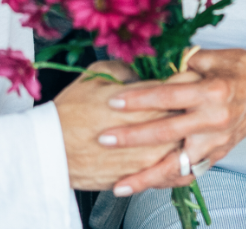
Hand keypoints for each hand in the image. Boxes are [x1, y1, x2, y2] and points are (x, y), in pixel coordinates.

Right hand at [54, 61, 182, 190]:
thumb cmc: (70, 111)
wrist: (51, 150)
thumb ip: (126, 70)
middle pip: (191, 113)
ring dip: (189, 133)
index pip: (184, 83)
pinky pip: (173, 170)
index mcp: (146, 100)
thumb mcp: (96, 75)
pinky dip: (177, 160)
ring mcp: (152, 155)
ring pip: (187, 143)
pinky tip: (173, 151)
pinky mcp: (144, 174)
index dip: (189, 74)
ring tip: (186, 124)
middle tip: (193, 95)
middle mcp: (154, 128)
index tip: (188, 71)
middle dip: (194, 103)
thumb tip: (142, 73)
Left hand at [99, 49, 245, 195]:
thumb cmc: (242, 69)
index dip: (139, 100)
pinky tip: (145, 185)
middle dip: (132, 138)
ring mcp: (216, 142)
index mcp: (212, 92)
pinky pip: (189, 172)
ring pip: (177, 165)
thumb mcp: (214, 56)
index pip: (168, 97)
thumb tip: (152, 63)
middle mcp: (214, 121)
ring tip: (119, 186)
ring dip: (147, 177)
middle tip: (104, 140)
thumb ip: (183, 62)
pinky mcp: (218, 155)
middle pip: (167, 133)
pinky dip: (167, 181)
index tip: (112, 102)